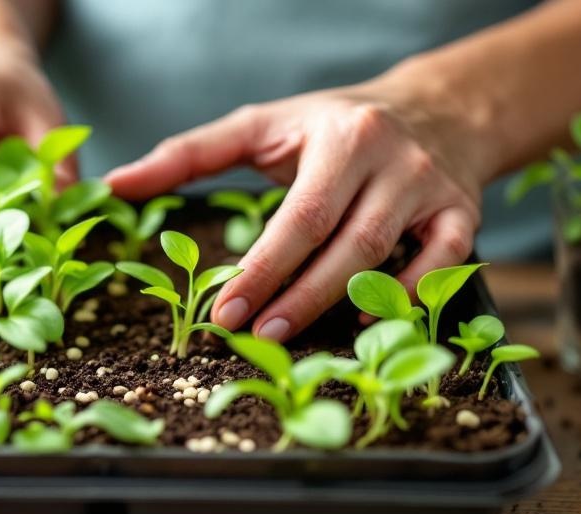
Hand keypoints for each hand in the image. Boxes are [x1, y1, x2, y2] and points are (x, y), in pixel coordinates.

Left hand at [106, 73, 493, 341]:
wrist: (435, 108)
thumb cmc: (332, 125)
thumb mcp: (262, 124)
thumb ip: (189, 154)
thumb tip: (116, 184)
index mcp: (340, 137)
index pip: (299, 216)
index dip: (262, 269)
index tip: (223, 311)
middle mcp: (392, 160)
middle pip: (341, 243)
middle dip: (294, 296)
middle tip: (250, 336)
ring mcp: (432, 189)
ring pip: (385, 256)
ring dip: (337, 304)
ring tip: (289, 338)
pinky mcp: (464, 214)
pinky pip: (445, 263)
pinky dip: (411, 295)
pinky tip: (370, 320)